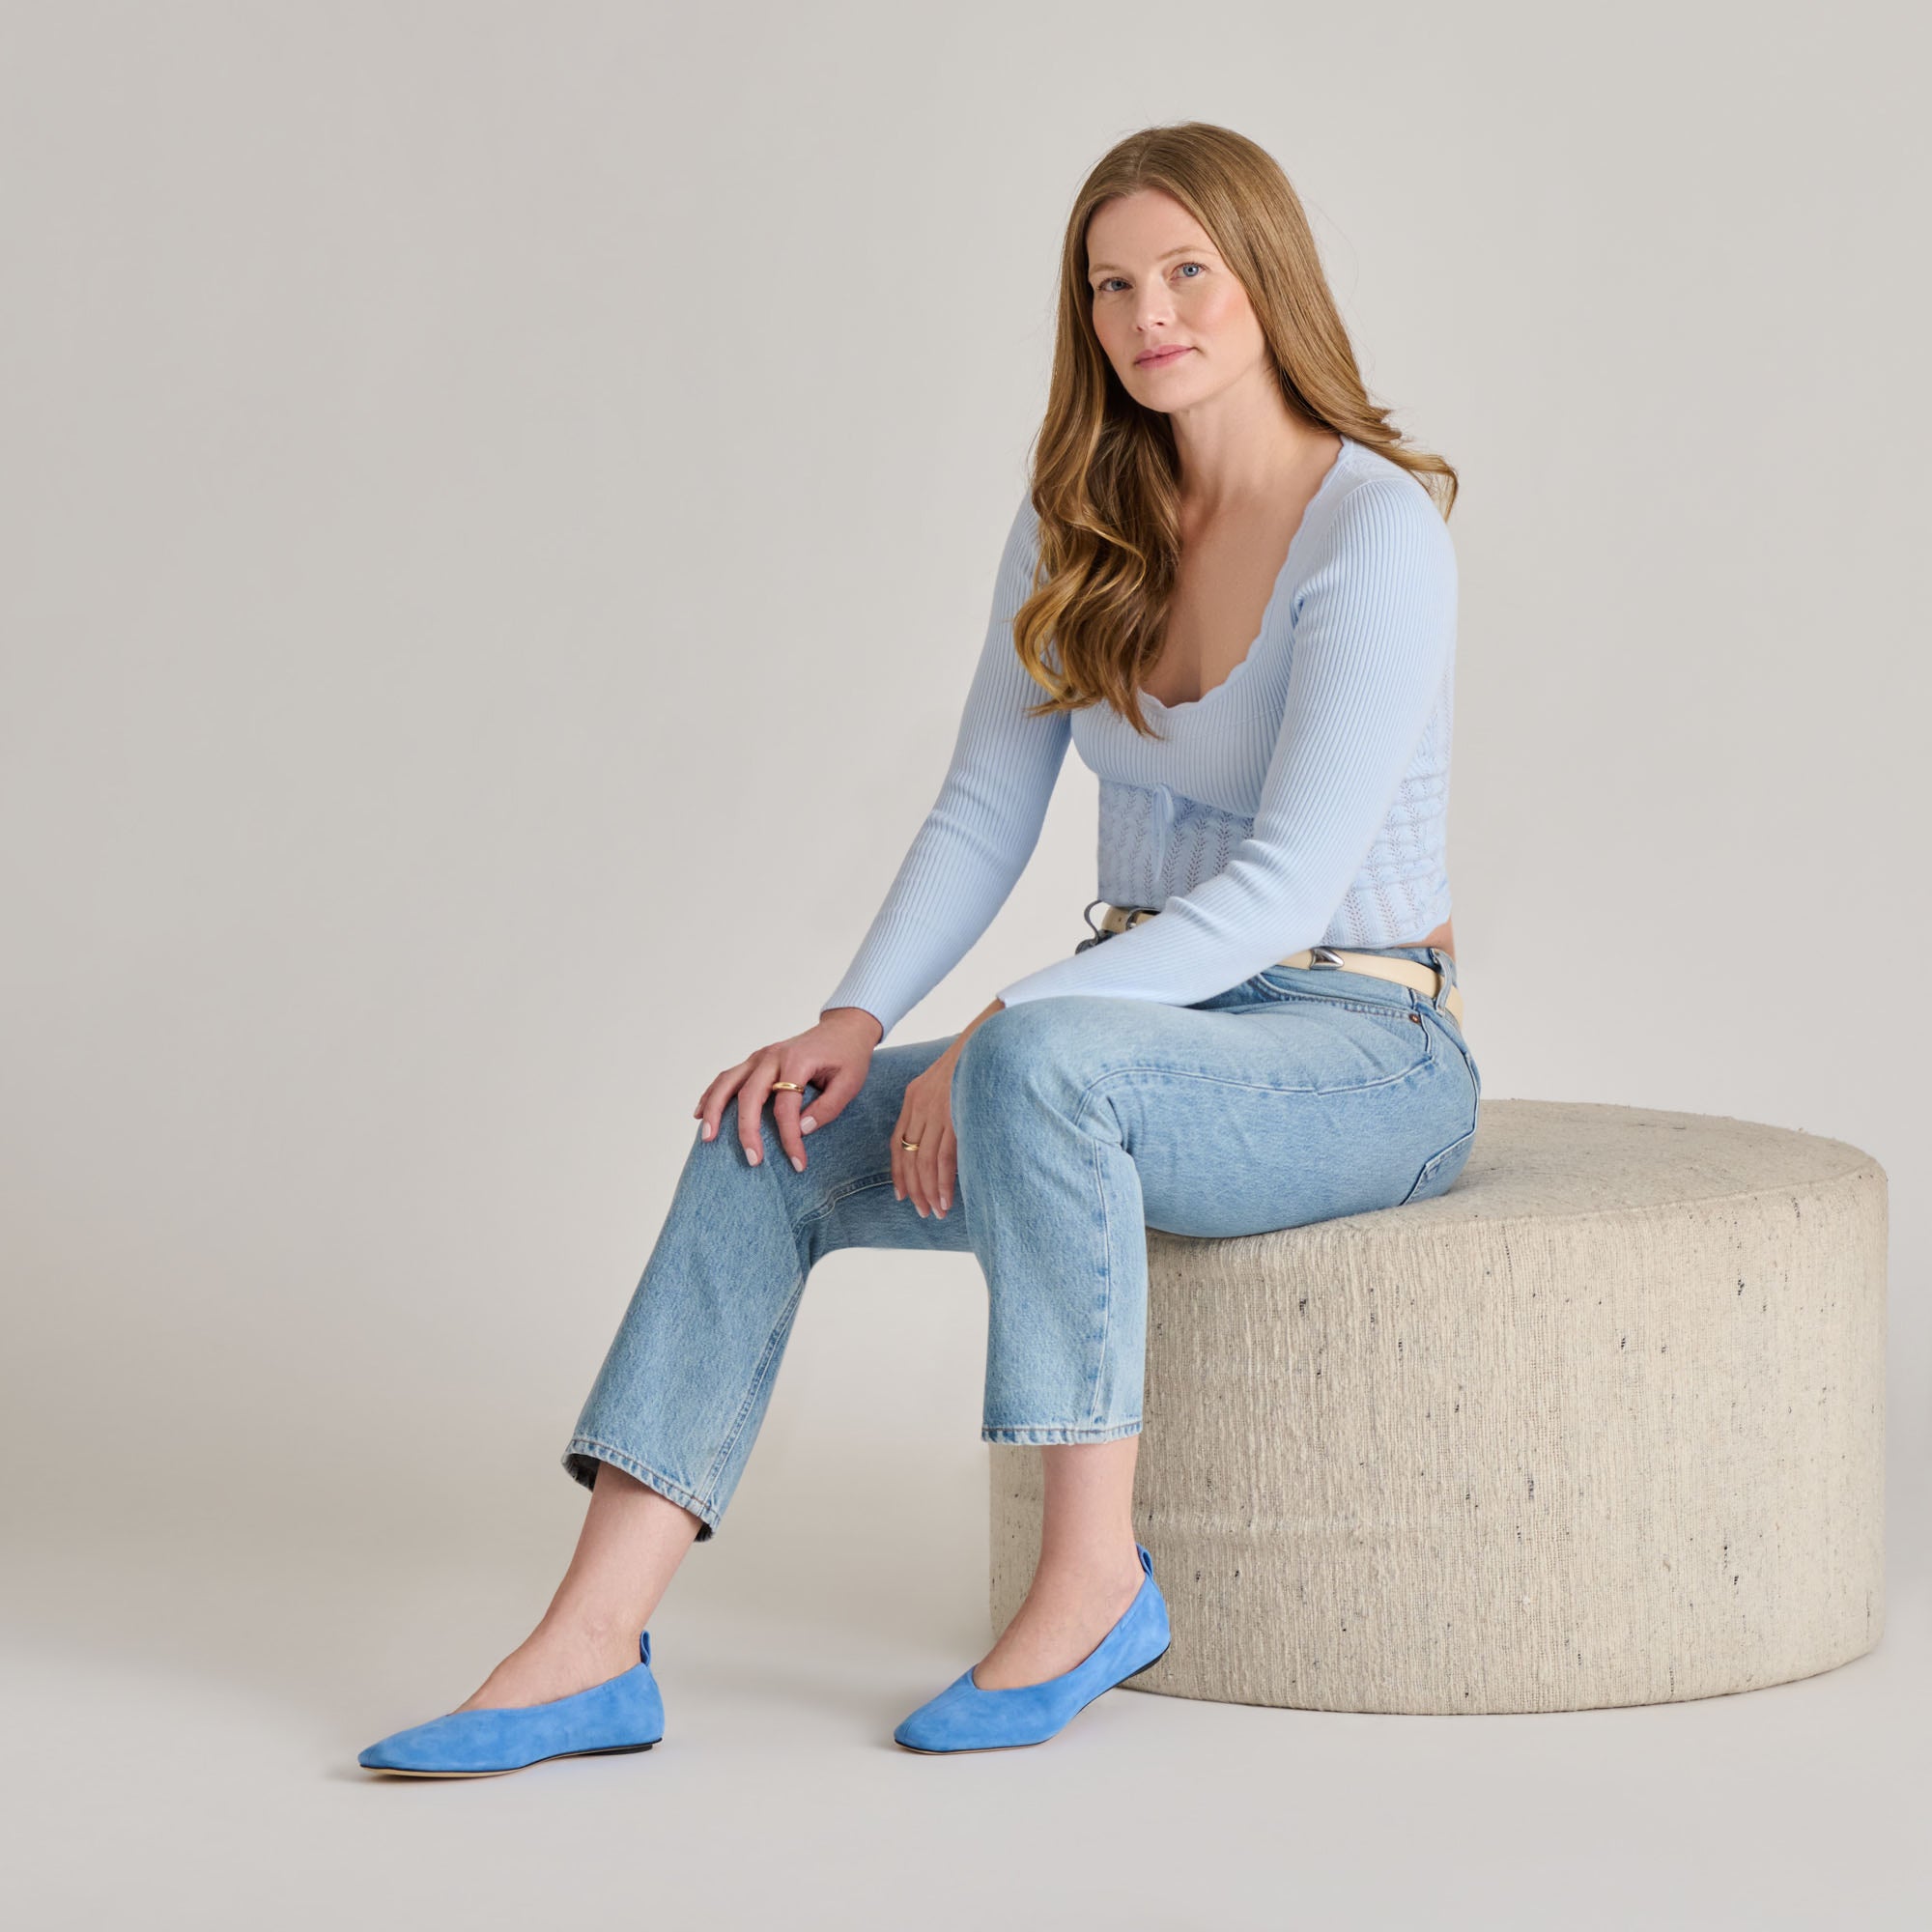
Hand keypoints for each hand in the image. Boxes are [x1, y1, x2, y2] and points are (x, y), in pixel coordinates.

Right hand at [694, 1007, 881, 1172]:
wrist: (843, 1029)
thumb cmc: (848, 1057)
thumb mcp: (850, 1083)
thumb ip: (828, 1107)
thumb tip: (801, 1129)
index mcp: (798, 1060)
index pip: (787, 1105)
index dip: (789, 1137)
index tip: (798, 1162)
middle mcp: (773, 1056)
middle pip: (750, 1094)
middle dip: (748, 1130)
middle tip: (753, 1160)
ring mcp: (760, 1057)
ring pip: (728, 1082)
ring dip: (714, 1110)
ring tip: (708, 1138)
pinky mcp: (755, 1061)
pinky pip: (727, 1077)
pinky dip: (711, 1095)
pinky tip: (700, 1114)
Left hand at [892, 996, 1004, 1218]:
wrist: (991, 1039)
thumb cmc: (976, 1063)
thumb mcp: (948, 1082)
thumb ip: (941, 1108)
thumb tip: (947, 1138)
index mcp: (914, 1096)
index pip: (897, 1142)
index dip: (898, 1171)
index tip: (902, 1194)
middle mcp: (920, 1105)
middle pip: (907, 1157)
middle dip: (914, 1188)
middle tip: (922, 1210)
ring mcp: (936, 1111)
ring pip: (924, 1162)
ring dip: (929, 1191)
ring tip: (935, 1212)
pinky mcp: (954, 1115)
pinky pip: (943, 1158)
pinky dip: (943, 1183)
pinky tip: (946, 1199)